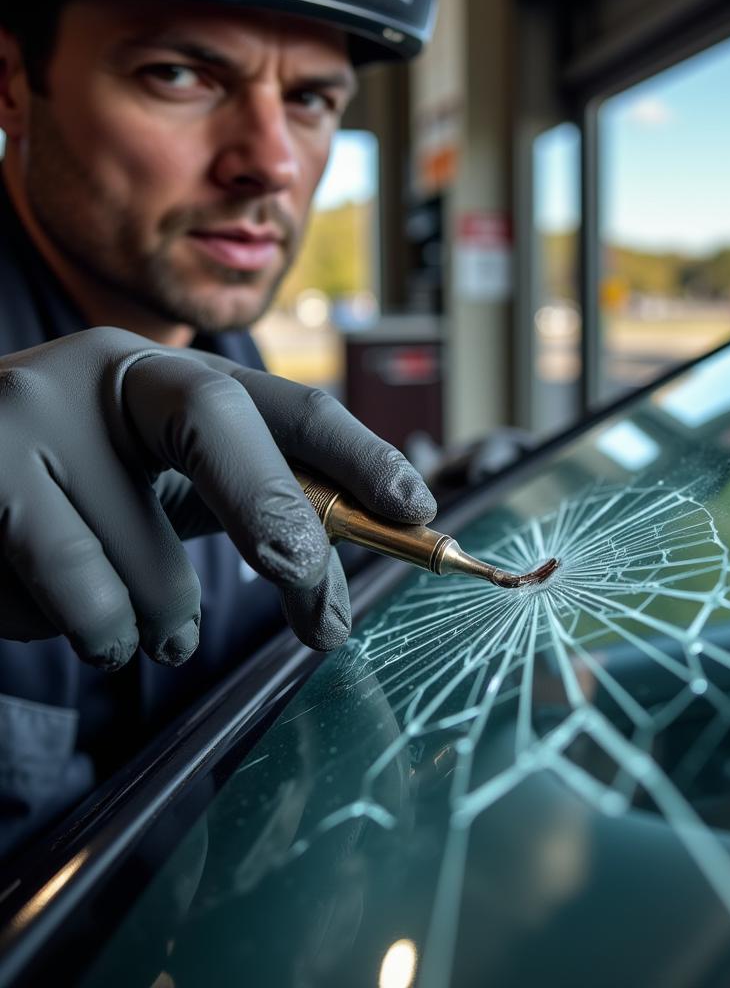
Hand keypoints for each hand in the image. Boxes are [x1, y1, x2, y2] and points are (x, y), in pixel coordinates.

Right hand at [0, 327, 435, 667]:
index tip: (416, 508)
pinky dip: (93, 632)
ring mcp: (32, 416)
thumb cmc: (89, 493)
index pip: (287, 403)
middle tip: (309, 590)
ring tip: (149, 630)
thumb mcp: (172, 486)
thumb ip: (250, 513)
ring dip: (162, 621)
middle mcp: (107, 372)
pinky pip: (72, 596)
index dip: (360, 453)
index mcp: (177, 374)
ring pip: (140, 552)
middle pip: (216, 420)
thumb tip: (333, 591)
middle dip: (274, 511)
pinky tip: (75, 615)